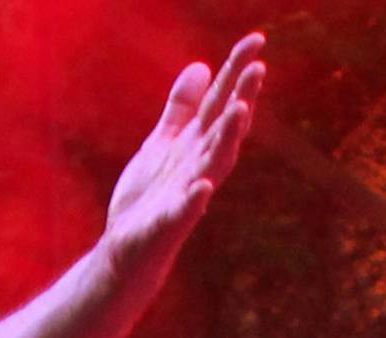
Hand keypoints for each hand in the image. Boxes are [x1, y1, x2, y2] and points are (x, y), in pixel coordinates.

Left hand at [103, 32, 265, 279]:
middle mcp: (198, 166)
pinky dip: (195, 200)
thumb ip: (181, 108)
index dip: (236, 72)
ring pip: (213, 164)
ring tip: (239, 110)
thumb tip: (200, 66)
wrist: (127, 250)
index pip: (220, 102)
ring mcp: (187, 195)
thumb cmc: (148, 197)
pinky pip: (185, 212)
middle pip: (223, 128)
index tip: (256, 39)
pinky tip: (203, 186)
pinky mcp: (169, 225)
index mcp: (196, 144)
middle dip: (241, 98)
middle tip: (258, 68)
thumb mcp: (162, 143)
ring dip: (227, 138)